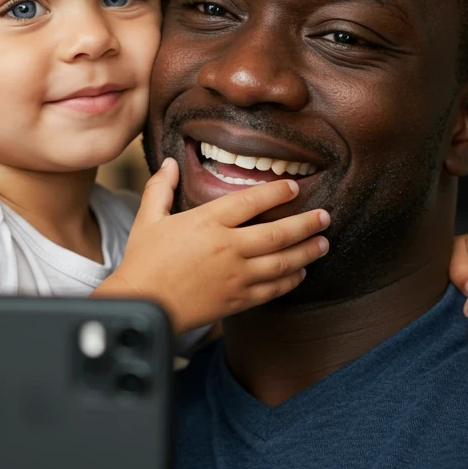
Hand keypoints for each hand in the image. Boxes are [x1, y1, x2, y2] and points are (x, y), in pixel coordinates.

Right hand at [98, 158, 330, 330]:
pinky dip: (291, 280)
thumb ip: (160, 188)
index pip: (251, 201)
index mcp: (207, 222)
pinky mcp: (237, 299)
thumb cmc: (143, 261)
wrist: (144, 305)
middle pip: (279, 232)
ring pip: (283, 262)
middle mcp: (228, 247)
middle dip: (306, 223)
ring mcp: (236, 275)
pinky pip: (273, 288)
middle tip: (324, 217)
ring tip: (323, 243)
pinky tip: (300, 273)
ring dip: (307, 251)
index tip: (294, 188)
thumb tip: (170, 163)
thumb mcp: (147, 219)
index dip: (277, 192)